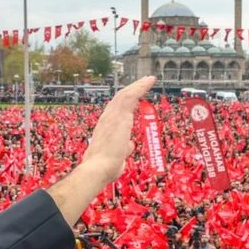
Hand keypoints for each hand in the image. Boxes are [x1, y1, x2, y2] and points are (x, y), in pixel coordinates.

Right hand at [48, 77, 155, 223]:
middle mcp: (107, 118)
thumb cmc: (106, 167)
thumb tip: (130, 145)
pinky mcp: (119, 115)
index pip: (117, 110)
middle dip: (133, 90)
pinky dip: (140, 87)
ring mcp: (112, 115)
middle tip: (144, 83)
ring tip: (149, 79)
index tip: (135, 96)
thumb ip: (124, 148)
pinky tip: (149, 81)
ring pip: (126, 94)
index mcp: (106, 127)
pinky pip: (131, 95)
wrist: (98, 168)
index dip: (126, 102)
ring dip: (138, 86)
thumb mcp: (118, 156)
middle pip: (120, 98)